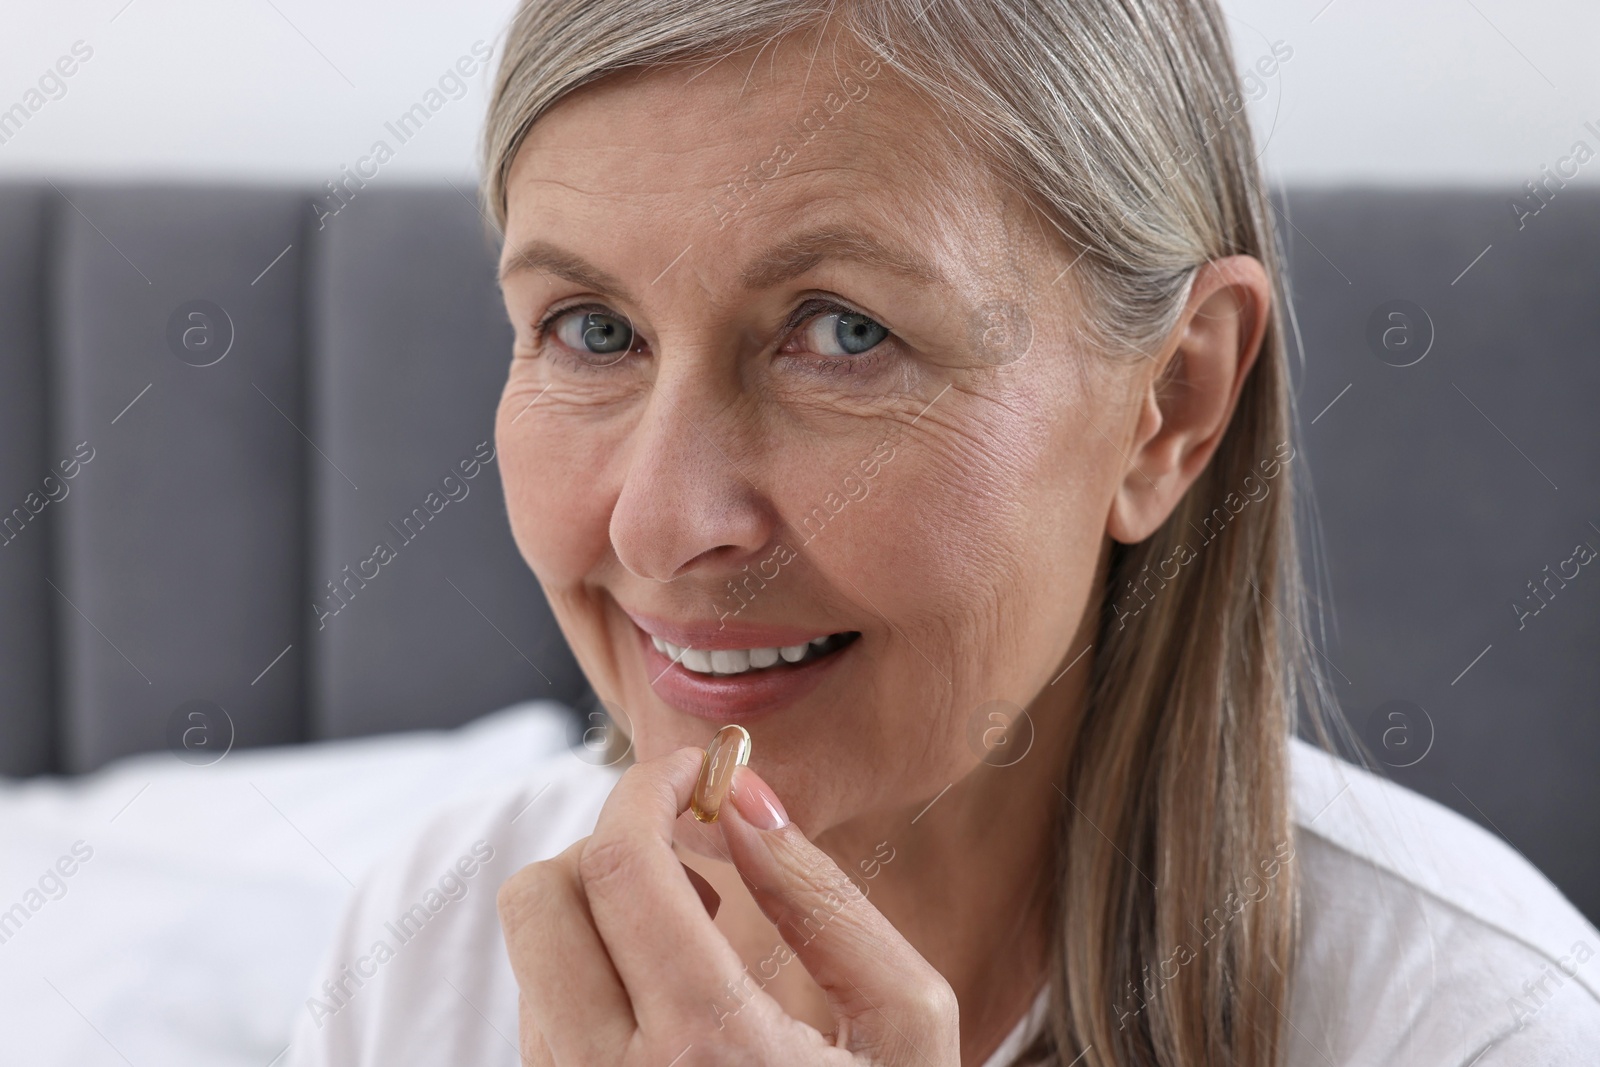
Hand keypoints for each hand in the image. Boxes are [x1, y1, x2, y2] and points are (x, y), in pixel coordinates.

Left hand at [496, 747, 960, 1064]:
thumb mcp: (905, 1024)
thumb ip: (825, 899)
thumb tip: (745, 801)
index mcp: (708, 1049)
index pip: (618, 866)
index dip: (647, 789)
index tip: (692, 774)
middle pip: (539, 899)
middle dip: (607, 847)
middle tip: (691, 859)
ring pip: (535, 959)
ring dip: (601, 916)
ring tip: (699, 943)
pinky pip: (542, 1019)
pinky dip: (590, 977)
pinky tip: (668, 1004)